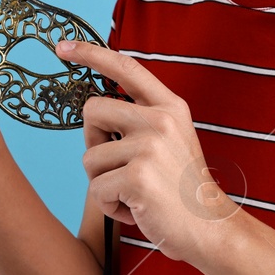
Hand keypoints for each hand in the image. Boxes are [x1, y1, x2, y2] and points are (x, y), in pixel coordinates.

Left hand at [59, 38, 240, 263]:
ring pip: (89, 158)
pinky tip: (137, 209)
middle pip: (91, 112)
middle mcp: (160, 120)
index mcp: (169, 107)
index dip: (90, 54)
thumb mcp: (171, 140)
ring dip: (103, 183)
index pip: (124, 67)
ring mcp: (149, 147)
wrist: (211, 228)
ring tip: (135, 193)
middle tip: (118, 167)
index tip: (63, 47)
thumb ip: (141, 120)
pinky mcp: (136, 176)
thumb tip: (94, 111)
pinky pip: (96, 189)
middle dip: (93, 142)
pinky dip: (111, 206)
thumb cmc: (182, 190)